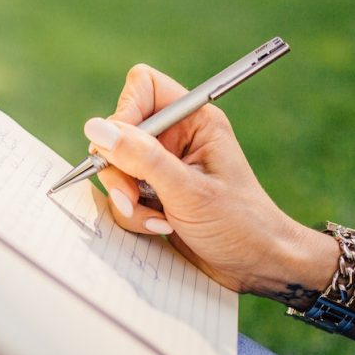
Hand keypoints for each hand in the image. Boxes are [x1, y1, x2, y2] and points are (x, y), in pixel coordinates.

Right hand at [84, 64, 334, 298]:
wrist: (258, 267)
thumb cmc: (240, 224)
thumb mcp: (188, 190)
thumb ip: (141, 158)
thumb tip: (96, 128)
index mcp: (194, 121)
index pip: (143, 87)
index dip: (125, 112)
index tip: (121, 147)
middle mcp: (176, 139)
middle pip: (119, 132)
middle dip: (120, 169)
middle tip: (133, 196)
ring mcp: (163, 168)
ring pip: (115, 168)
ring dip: (127, 199)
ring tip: (157, 220)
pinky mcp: (154, 194)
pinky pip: (122, 196)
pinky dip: (134, 215)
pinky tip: (161, 227)